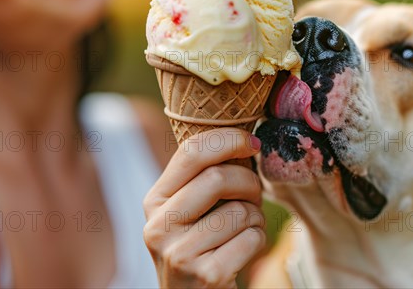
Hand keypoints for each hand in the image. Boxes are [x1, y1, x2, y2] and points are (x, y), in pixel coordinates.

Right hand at [143, 128, 265, 288]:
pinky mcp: (206, 276)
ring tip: (244, 229)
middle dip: (249, 182)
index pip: (190, 152)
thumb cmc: (201, 247)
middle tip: (255, 194)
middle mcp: (158, 227)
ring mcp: (179, 255)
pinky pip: (252, 238)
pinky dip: (258, 240)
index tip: (252, 142)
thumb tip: (244, 137)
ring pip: (241, 211)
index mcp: (154, 202)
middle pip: (217, 178)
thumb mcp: (188, 211)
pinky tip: (242, 251)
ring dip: (256, 217)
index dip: (228, 139)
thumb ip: (202, 178)